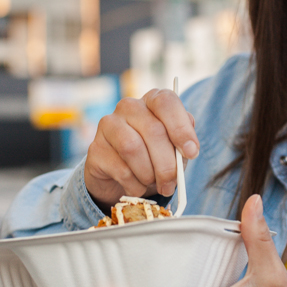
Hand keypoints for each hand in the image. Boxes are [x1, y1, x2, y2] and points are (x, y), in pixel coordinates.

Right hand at [84, 88, 198, 206]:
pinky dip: (134, 185)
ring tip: (152, 183)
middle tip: (171, 184)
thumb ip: (182, 146)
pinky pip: (120, 169)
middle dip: (167, 164)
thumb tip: (189, 149)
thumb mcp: (173, 150)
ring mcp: (108, 124)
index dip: (181, 128)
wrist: (119, 176)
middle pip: (153, 130)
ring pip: (133, 148)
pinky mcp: (95, 148)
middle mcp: (129, 106)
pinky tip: (136, 186)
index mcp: (153, 101)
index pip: (166, 102)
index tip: (191, 152)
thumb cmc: (153, 157)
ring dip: (148, 174)